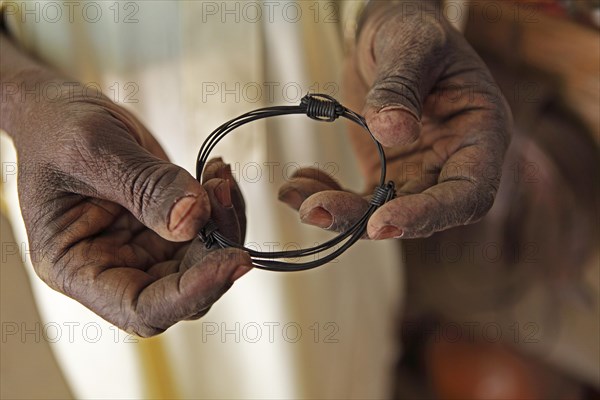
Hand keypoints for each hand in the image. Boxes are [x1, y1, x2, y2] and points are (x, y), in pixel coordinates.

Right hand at [11, 83, 250, 335]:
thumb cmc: (57, 131)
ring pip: (201, 262)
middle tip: (224, 194)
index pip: (140, 308)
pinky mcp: (164, 227)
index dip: (191, 293)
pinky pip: (205, 232)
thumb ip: (144, 186)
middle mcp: (113, 267)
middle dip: (215, 248)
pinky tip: (217, 175)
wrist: (62, 111)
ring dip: (223, 223)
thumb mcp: (92, 150)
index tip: (233, 261)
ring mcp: (142, 249)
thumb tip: (193, 220)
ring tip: (220, 178)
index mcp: (76, 267)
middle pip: (181, 287)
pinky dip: (220, 208)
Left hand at [279, 4, 510, 238]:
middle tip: (316, 209)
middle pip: (419, 213)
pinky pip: (359, 200)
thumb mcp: (412, 44)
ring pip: (383, 213)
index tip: (382, 221)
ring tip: (293, 194)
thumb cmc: (413, 31)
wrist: (388, 34)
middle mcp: (452, 163)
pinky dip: (328, 196)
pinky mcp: (385, 174)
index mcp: (481, 134)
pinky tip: (299, 182)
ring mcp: (418, 172)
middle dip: (366, 219)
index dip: (429, 216)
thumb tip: (392, 131)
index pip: (468, 194)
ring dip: (338, 213)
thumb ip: (402, 85)